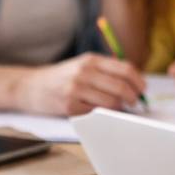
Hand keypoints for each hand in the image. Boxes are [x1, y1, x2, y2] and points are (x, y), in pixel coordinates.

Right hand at [16, 53, 146, 114]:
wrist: (31, 86)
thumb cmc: (63, 77)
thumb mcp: (83, 64)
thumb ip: (107, 70)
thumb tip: (136, 83)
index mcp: (91, 60)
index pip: (126, 70)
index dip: (139, 81)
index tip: (143, 89)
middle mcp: (84, 72)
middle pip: (121, 87)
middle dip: (133, 97)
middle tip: (134, 102)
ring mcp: (76, 89)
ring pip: (111, 103)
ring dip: (119, 108)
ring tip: (117, 108)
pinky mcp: (69, 106)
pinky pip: (96, 113)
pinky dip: (103, 114)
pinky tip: (100, 111)